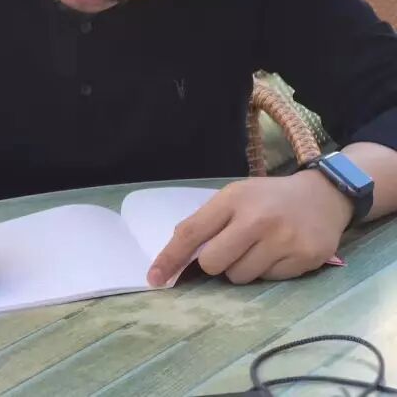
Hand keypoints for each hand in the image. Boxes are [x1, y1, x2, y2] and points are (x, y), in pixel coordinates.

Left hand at [148, 172, 353, 286]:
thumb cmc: (269, 198)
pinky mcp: (304, 258)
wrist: (323, 195)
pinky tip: (281, 252)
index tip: (154, 278)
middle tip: (232, 249)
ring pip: (240, 277)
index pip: (192, 232)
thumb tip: (177, 255)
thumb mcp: (237, 196)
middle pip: (213, 263)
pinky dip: (269, 272)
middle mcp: (257, 218)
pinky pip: (269, 281)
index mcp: (234, 198)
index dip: (170, 257)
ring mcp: (282, 239)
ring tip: (260, 247)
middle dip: (216, 264)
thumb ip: (209, 221)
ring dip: (243, 269)